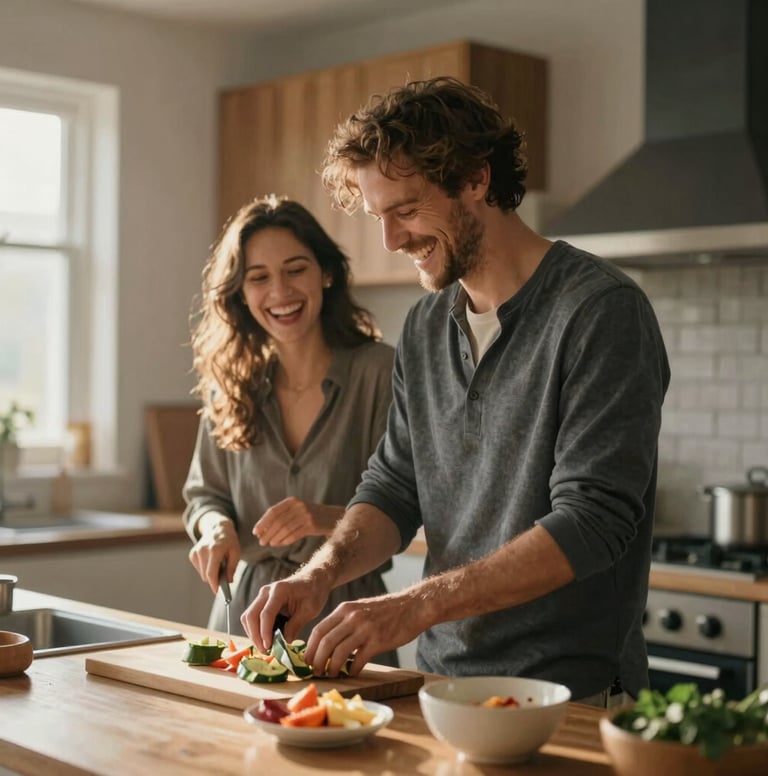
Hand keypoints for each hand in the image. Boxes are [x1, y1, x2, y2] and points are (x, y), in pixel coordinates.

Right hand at [188, 513, 239, 594]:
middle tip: (224, 576)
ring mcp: (196, 552)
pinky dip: (205, 568)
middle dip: (215, 579)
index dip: (214, 584)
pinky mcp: (192, 554)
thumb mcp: (236, 552)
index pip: (211, 572)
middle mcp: (203, 550)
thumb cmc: (229, 541)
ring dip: (210, 573)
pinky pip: (199, 569)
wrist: (218, 528)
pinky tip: (211, 561)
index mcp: (215, 549)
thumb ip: (232, 567)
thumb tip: (228, 581)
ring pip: (202, 573)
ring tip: (218, 564)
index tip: (217, 591)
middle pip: (206, 575)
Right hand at [240, 573, 330, 652]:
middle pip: (251, 615)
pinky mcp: (262, 601)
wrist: (314, 579)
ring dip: (253, 633)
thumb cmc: (313, 592)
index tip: (268, 648)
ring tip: (265, 647)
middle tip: (265, 651)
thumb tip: (283, 644)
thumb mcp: (309, 610)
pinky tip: (265, 639)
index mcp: (279, 590)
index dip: (265, 633)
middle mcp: (266, 591)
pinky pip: (252, 617)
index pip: (266, 614)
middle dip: (255, 636)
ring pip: (248, 617)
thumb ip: (295, 626)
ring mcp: (262, 596)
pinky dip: (255, 629)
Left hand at [253, 497, 341, 545]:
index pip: (273, 512)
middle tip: (261, 542)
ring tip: (269, 544)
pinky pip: (295, 534)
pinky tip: (279, 544)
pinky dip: (285, 540)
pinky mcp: (312, 525)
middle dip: (267, 533)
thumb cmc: (310, 515)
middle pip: (278, 521)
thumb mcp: (296, 510)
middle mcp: (299, 506)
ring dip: (275, 538)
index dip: (263, 522)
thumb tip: (262, 530)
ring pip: (285, 528)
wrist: (332, 517)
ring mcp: (306, 515)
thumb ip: (281, 517)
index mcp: (292, 501)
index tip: (255, 532)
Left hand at [304, 593, 421, 676]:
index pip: (318, 630)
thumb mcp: (360, 609)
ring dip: (332, 668)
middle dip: (317, 661)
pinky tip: (353, 672)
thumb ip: (344, 622)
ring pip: (338, 653)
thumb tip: (326, 644)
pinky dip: (352, 670)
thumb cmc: (386, 611)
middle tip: (317, 672)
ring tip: (333, 674)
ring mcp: (365, 629)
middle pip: (325, 643)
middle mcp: (352, 617)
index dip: (310, 649)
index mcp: (345, 609)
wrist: (413, 606)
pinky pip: (358, 660)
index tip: (307, 661)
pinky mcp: (378, 641)